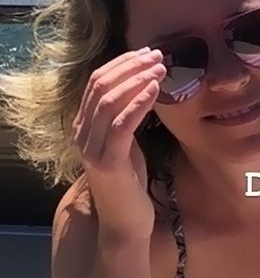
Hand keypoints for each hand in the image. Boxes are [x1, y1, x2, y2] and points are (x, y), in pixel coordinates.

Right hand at [70, 47, 166, 241]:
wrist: (125, 222)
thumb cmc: (129, 183)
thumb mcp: (126, 144)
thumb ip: (126, 119)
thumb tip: (143, 88)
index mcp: (84, 126)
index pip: (97, 83)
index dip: (122, 64)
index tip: (147, 54)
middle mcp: (82, 133)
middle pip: (101, 86)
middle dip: (131, 67)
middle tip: (158, 56)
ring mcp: (92, 148)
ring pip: (110, 102)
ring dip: (137, 80)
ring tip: (160, 69)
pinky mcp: (108, 162)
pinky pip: (122, 126)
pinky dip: (138, 104)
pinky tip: (154, 91)